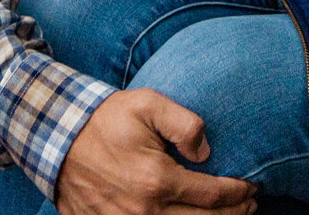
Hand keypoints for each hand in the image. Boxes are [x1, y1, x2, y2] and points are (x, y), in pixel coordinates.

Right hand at [54, 89, 256, 214]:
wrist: (57, 138)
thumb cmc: (105, 120)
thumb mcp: (148, 104)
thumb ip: (185, 123)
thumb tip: (206, 152)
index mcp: (158, 180)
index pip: (213, 195)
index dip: (238, 193)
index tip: (251, 187)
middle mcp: (145, 211)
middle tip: (249, 206)